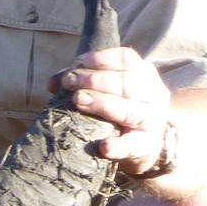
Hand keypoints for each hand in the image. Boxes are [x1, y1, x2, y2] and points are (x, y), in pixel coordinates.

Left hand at [49, 46, 172, 177]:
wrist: (147, 145)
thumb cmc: (121, 109)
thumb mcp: (110, 89)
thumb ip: (82, 82)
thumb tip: (53, 83)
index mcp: (144, 74)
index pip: (126, 59)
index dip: (100, 58)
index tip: (77, 63)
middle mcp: (152, 95)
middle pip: (126, 83)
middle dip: (94, 80)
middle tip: (69, 82)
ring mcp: (153, 121)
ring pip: (130, 111)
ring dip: (103, 104)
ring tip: (78, 100)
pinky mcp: (147, 146)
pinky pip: (134, 145)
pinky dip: (119, 146)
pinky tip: (104, 146)